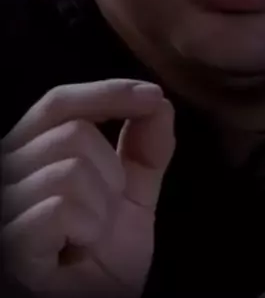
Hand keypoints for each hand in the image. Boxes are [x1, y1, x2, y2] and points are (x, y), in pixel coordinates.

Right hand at [1, 79, 174, 296]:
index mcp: (30, 153)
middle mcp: (6, 173)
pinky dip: (87, 228)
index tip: (152, 96)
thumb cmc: (100, 261)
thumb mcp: (131, 197)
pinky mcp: (8, 245)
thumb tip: (159, 103)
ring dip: (100, 208)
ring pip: (70, 169)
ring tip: (87, 237)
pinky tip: (75, 251)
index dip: (107, 92)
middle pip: (72, 131)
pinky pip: (60, 207)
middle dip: (110, 171)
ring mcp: (2, 209)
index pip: (59, 102)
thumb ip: (145, 151)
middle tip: (104, 214)